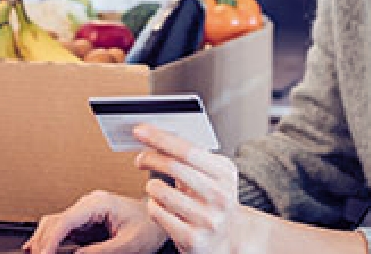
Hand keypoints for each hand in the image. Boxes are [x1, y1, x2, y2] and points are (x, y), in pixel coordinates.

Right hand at [23, 189, 168, 253]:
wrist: (162, 218)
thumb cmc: (151, 226)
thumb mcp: (130, 244)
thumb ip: (102, 250)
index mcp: (99, 203)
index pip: (65, 220)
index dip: (50, 240)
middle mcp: (89, 205)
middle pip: (54, 221)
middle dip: (43, 241)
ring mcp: (87, 212)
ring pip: (55, 225)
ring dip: (45, 241)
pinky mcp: (87, 222)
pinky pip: (64, 230)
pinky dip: (52, 240)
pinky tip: (45, 249)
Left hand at [133, 123, 252, 252]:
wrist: (230, 238)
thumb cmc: (214, 200)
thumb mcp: (214, 175)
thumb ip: (192, 157)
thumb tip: (158, 138)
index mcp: (225, 174)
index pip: (188, 150)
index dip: (161, 138)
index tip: (140, 131)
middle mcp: (219, 197)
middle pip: (174, 167)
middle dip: (150, 158)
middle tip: (140, 158)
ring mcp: (206, 220)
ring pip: (161, 192)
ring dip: (152, 186)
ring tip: (156, 188)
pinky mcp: (192, 239)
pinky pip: (158, 213)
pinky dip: (152, 206)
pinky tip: (159, 205)